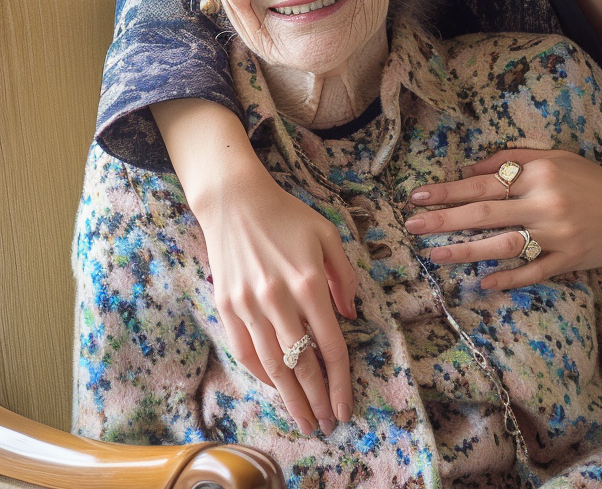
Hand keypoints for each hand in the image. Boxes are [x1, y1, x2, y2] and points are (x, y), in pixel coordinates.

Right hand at [195, 162, 358, 434]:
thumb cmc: (288, 216)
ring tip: (304, 419)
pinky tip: (275, 388)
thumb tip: (349, 316)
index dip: (340, 380)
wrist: (236, 202)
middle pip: (301, 364)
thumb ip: (344, 276)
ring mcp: (249, 305)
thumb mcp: (328, 235)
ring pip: (272, 365)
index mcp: (309, 282)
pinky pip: (245, 351)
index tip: (346, 405)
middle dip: (316, 399)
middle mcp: (278, 299)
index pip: (330, 344)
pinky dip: (261, 374)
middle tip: (327, 425)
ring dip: (290, 397)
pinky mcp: (227, 306)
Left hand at [403, 148, 601, 289]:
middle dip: (444, 219)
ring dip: (465, 251)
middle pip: (485, 213)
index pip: (483, 183)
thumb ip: (513, 159)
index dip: (448, 190)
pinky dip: (508, 278)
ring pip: (503, 244)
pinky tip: (482, 284)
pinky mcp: (569, 261)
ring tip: (434, 255)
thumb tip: (470, 169)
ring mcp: (557, 236)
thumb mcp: (555, 157)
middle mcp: (545, 203)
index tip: (418, 196)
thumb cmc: (592, 180)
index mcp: (539, 174)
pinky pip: (533, 272)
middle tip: (412, 226)